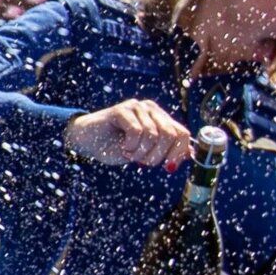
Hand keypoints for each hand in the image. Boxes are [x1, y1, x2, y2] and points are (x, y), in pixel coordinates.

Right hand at [63, 99, 191, 167]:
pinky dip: (131, 145)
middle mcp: (151, 109)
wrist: (87, 141)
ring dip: (141, 152)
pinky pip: (137, 131)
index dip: (178, 152)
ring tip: (130, 154)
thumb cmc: (115, 146)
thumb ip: (165, 150)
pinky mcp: (121, 110)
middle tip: (144, 162)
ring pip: (153, 134)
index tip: (168, 167)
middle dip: (158, 155)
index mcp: (160, 118)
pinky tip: (123, 148)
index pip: (182, 133)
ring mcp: (136, 107)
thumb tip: (189, 155)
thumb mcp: (144, 152)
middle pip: (170, 134)